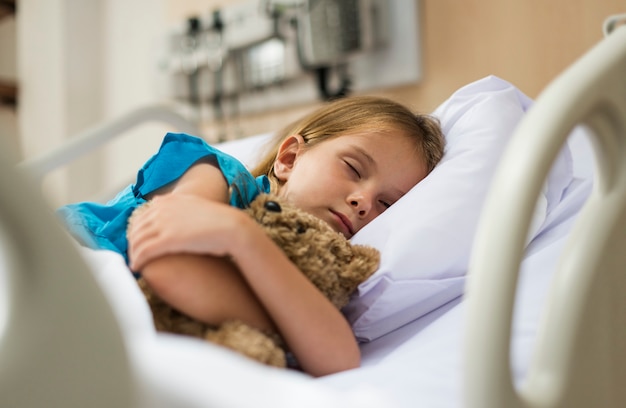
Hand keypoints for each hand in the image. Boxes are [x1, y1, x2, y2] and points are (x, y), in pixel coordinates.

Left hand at [127, 194, 244, 270]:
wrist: (231, 227)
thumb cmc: (218, 220)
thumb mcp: (195, 204)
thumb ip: (178, 205)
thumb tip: (164, 207)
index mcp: (168, 200)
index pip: (142, 216)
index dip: (136, 231)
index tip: (137, 242)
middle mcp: (162, 209)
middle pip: (136, 228)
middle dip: (132, 243)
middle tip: (133, 256)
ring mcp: (163, 224)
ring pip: (137, 241)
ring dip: (133, 254)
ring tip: (134, 264)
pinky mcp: (167, 239)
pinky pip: (144, 251)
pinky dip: (137, 260)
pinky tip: (137, 268)